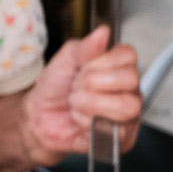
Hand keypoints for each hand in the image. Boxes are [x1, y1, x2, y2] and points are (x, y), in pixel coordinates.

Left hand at [21, 25, 141, 166]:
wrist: (41, 116)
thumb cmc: (56, 87)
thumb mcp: (67, 57)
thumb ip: (86, 46)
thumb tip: (104, 32)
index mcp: (119, 66)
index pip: (129, 56)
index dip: (103, 61)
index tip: (84, 68)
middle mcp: (129, 89)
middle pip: (131, 80)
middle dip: (95, 83)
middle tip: (78, 88)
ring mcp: (129, 115)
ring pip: (127, 106)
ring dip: (94, 104)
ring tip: (77, 104)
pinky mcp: (123, 138)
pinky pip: (117, 130)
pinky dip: (91, 123)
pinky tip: (81, 121)